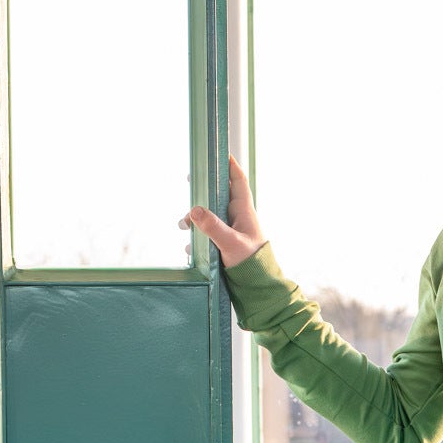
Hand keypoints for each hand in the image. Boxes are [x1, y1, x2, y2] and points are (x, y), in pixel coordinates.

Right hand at [180, 152, 266, 267]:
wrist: (258, 289)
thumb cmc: (251, 265)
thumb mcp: (230, 244)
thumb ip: (212, 227)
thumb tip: (194, 210)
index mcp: (244, 212)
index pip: (238, 181)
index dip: (230, 166)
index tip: (220, 153)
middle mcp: (238, 218)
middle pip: (220, 195)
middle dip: (205, 189)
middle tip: (190, 181)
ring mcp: (231, 231)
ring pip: (211, 215)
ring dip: (196, 218)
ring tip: (183, 226)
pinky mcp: (225, 245)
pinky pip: (208, 235)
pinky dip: (198, 237)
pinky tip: (190, 248)